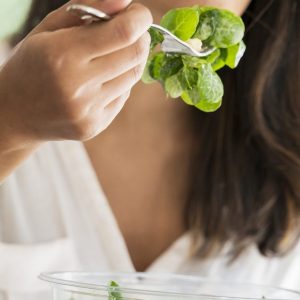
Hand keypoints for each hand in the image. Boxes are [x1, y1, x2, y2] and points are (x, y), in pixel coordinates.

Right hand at [0, 0, 151, 151]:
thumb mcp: (49, 28)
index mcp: (61, 55)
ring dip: (131, 61)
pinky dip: (120, 83)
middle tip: (132, 33)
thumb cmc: (32, 65)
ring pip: (132, 77)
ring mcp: (87, 111)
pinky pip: (123, 96)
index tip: (139, 14)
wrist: (17, 113)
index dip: (139, 19)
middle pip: (134, 56)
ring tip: (114, 55)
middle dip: (140, 38)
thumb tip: (125, 2)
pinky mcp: (94, 126)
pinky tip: (103, 80)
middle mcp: (77, 86)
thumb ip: (86, 8)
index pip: (122, 33)